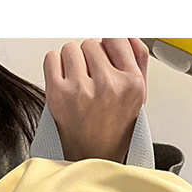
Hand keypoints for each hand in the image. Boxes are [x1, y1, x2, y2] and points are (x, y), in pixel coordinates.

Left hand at [43, 38, 148, 162]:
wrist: (94, 157)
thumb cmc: (116, 128)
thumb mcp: (139, 96)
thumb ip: (138, 60)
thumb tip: (127, 34)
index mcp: (132, 83)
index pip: (116, 38)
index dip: (109, 46)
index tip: (105, 56)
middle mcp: (108, 85)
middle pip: (91, 43)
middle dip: (90, 58)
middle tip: (92, 79)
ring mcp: (81, 89)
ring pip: (71, 48)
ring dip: (72, 61)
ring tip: (79, 81)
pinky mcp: (58, 94)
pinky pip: (52, 58)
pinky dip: (56, 66)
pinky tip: (65, 82)